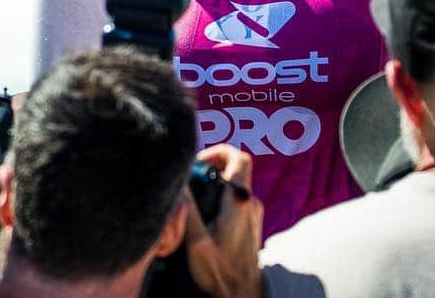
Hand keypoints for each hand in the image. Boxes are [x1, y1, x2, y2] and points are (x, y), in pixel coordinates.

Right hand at [184, 145, 263, 297]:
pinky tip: (206, 215)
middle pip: (236, 169)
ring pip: (236, 185)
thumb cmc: (222, 271)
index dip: (220, 151)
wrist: (244, 294)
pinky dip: (222, 197)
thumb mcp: (198, 242)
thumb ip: (189, 210)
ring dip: (217, 183)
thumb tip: (180, 183)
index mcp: (239, 201)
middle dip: (214, 167)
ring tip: (196, 197)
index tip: (200, 162)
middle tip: (193, 178)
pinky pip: (237, 199)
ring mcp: (254, 213)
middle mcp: (250, 202)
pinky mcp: (252, 224)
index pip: (239, 158)